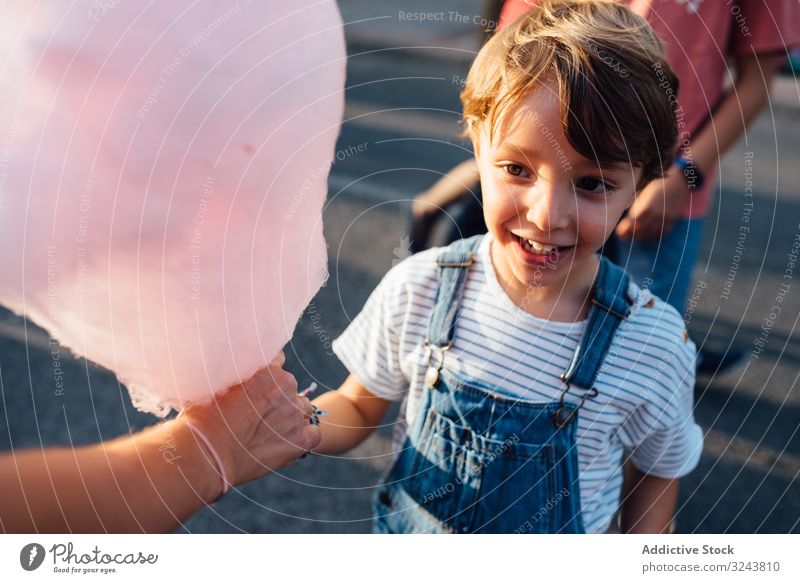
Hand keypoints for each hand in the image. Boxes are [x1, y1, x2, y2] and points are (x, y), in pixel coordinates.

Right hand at [179, 352, 320, 488]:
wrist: (206, 454)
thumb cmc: (202, 418)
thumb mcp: (215, 382)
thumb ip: (234, 372)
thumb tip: (233, 369)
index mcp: (267, 368)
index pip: (277, 361)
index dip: (267, 376)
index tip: (256, 388)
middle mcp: (286, 385)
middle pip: (289, 387)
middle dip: (277, 398)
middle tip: (256, 414)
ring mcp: (295, 413)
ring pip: (302, 408)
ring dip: (290, 416)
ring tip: (267, 431)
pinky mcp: (301, 440)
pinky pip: (314, 433)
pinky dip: (303, 438)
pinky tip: (285, 443)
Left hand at [615, 168, 686, 241]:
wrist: (678, 182)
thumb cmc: (658, 185)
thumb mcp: (642, 194)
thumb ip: (635, 206)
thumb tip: (626, 216)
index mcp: (643, 208)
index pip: (630, 225)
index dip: (623, 231)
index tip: (620, 233)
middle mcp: (653, 215)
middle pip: (639, 233)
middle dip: (632, 235)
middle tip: (628, 234)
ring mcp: (663, 219)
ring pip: (650, 235)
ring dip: (643, 237)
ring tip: (639, 236)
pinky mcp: (672, 220)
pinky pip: (662, 234)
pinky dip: (655, 236)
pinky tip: (651, 235)